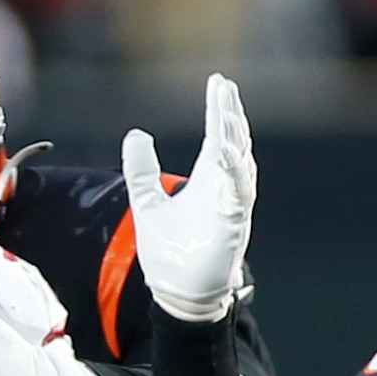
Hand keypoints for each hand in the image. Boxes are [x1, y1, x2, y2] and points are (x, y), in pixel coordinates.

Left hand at [125, 72, 256, 322]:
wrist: (178, 293)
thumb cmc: (170, 252)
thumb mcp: (147, 203)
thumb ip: (142, 171)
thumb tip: (137, 134)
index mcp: (206, 180)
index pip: (216, 136)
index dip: (218, 110)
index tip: (219, 83)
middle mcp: (222, 188)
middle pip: (233, 142)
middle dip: (230, 115)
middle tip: (225, 87)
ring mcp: (231, 205)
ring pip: (240, 163)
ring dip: (234, 137)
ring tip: (226, 112)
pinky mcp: (233, 224)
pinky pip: (238, 193)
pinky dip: (234, 171)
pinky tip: (226, 151)